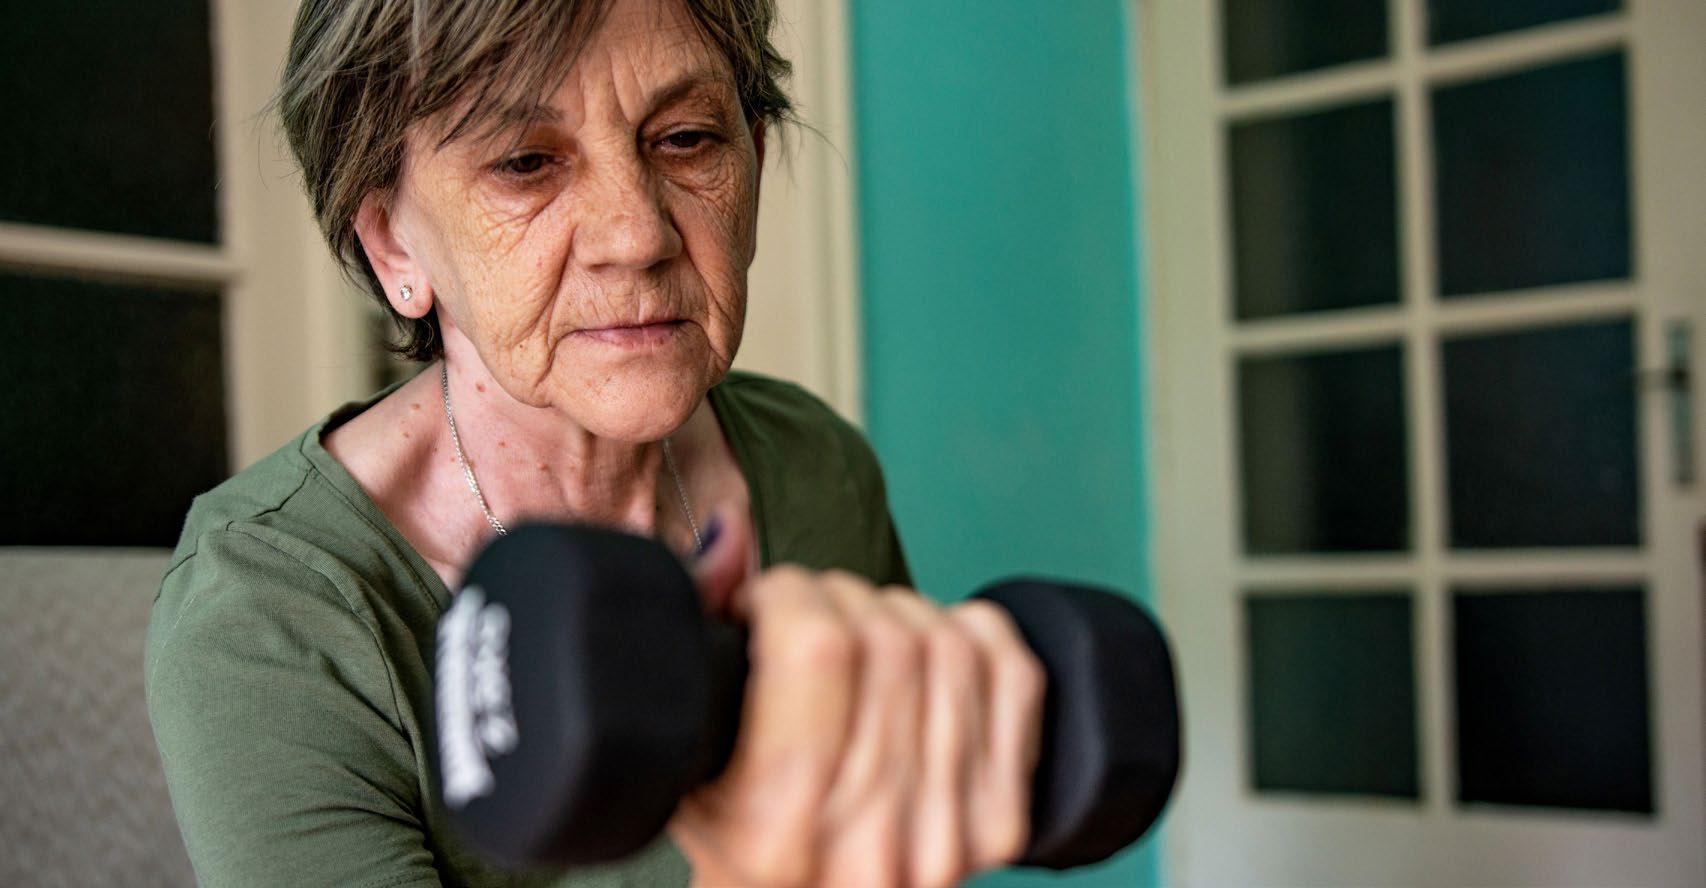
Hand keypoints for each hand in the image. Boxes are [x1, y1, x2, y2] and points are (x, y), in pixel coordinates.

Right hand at [667, 511, 1046, 887]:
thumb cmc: (736, 832)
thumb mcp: (689, 754)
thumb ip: (695, 634)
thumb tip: (730, 533)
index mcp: (776, 834)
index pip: (817, 650)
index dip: (789, 593)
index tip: (769, 604)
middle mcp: (871, 846)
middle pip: (885, 637)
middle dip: (839, 597)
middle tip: (810, 617)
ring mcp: (949, 837)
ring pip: (949, 645)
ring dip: (899, 610)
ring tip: (860, 634)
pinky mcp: (1003, 823)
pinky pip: (1013, 674)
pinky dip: (971, 632)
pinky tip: (929, 645)